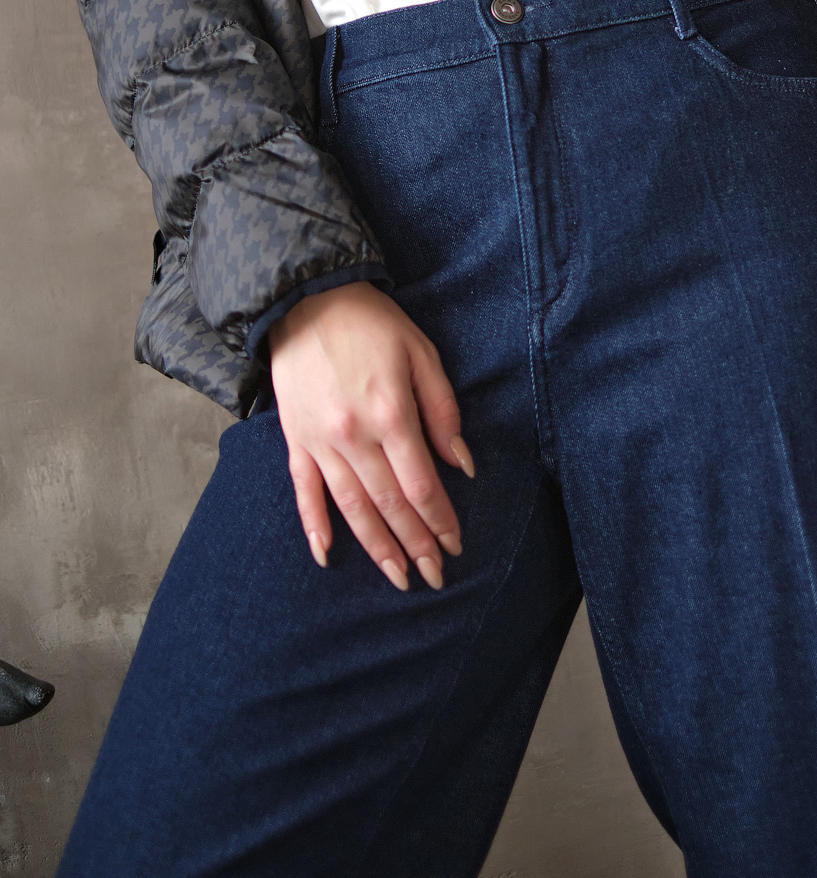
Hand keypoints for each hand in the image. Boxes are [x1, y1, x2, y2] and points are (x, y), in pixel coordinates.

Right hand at [268, 282, 473, 589]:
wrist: (308, 299)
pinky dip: (314, 525)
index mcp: (391, 415)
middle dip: (415, 545)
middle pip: (389, 505)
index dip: (440, 520)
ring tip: (397, 578)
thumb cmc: (373, 324)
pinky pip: (304, 492)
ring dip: (376, 547)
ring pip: (351, 507)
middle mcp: (354, 437)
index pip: (421, 485)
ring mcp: (320, 442)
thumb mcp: (422, 354)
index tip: (455, 546)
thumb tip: (461, 464)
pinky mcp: (296, 439)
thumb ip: (443, 411)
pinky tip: (326, 555)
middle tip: (434, 578)